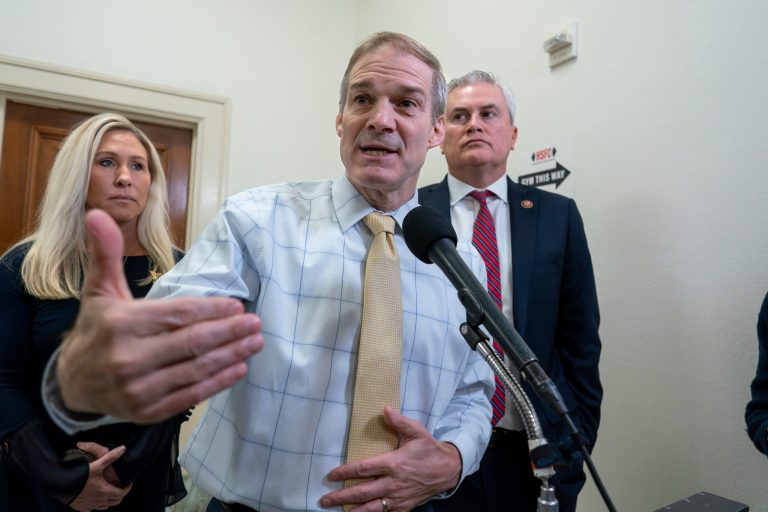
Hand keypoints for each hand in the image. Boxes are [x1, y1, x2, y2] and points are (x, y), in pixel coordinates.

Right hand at [57, 209, 264, 422]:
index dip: (211, 310)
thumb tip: (97, 213)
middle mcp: (129, 359)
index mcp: (120, 324)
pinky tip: (239, 368)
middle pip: (192, 343)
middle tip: (256, 322)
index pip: (177, 315)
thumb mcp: (99, 290)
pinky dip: (218, 382)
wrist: (73, 382)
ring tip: (255, 342)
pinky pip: (191, 395)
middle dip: (229, 332)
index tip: (237, 305)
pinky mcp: (148, 411)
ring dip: (231, 356)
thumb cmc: (97, 328)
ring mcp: (138, 389)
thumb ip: (104, 253)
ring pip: (196, 370)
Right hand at [68, 444, 131, 510]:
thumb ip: (111, 457)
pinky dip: (98, 504)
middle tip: (121, 486)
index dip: (127, 488)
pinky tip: (96, 497)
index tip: (128, 482)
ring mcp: (90, 506)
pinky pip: (93, 508)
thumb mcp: (97, 465)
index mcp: (105, 491)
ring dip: (109, 500)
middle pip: (115, 501)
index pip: (122, 493)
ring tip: (110, 491)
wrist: (61, 485)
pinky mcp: (82, 508)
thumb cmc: (80, 475)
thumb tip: (123, 448)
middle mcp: (99, 501)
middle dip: (120, 494)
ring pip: (105, 506)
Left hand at [321, 406, 461, 510]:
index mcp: (394, 464)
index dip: (345, 472)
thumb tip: (385, 409)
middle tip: (324, 500)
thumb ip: (399, 422)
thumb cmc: (429, 449)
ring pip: (370, 508)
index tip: (331, 475)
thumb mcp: (417, 432)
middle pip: (362, 492)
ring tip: (336, 511)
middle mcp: (393, 483)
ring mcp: (398, 498)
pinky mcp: (404, 508)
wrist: (448, 470)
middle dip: (341, 497)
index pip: (363, 469)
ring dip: (352, 510)